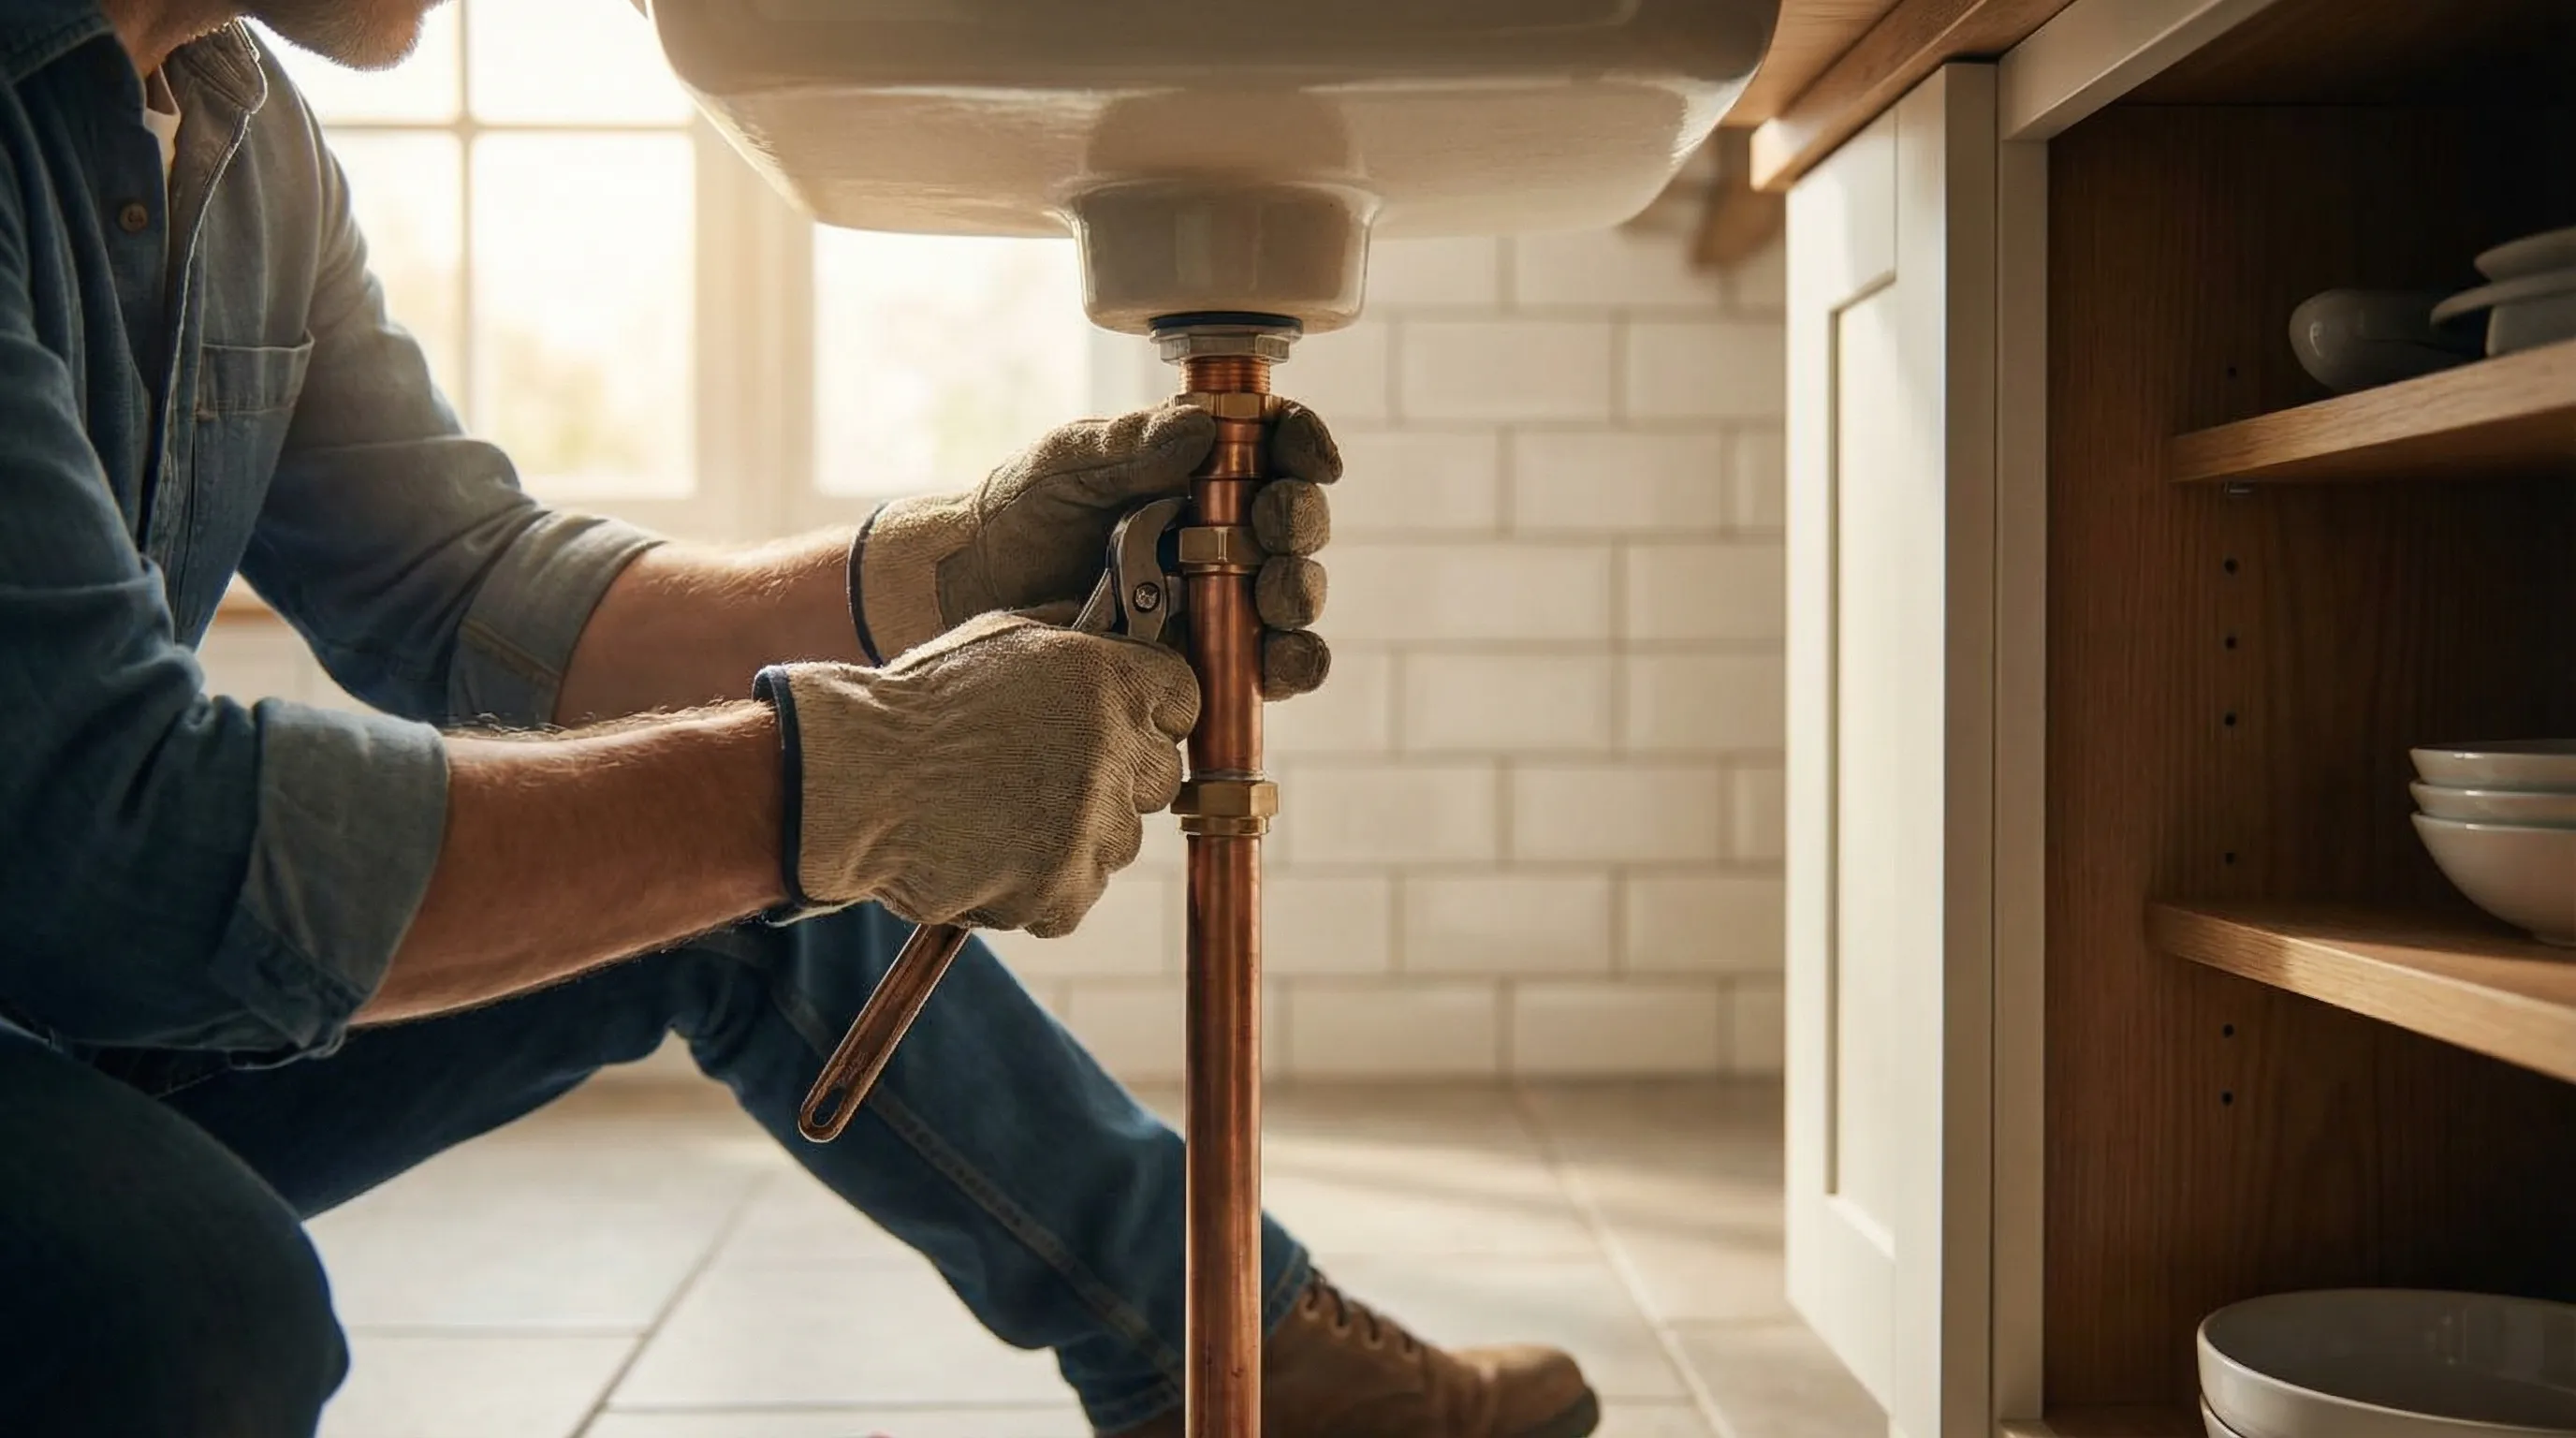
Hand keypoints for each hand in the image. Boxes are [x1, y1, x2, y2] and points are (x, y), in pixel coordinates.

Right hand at [753, 613, 1196, 934]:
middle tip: (1047, 776)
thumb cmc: (916, 705)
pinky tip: (990, 856)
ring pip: (1117, 842)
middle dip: (1117, 779)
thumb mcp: (1001, 637)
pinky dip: (1039, 888)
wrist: (851, 782)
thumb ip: (1075, 640)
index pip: (1184, 699)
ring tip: (1003, 816)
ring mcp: (1091, 825)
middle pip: (1161, 777)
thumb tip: (1122, 633)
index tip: (1126, 727)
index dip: (1156, 714)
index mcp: (1107, 678)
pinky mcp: (1062, 888)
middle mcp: (1113, 750)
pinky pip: (1075, 895)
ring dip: (1074, 837)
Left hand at [850, 400, 1339, 698]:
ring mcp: (1222, 599)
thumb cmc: (1018, 515)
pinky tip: (1280, 660)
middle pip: (1295, 522)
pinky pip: (1272, 668)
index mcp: (1199, 469)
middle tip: (1270, 525)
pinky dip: (1292, 664)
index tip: (1306, 456)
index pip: (1274, 446)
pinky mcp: (1211, 661)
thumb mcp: (1067, 463)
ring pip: (1293, 596)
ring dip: (1297, 593)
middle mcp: (1224, 532)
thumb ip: (1129, 445)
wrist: (971, 596)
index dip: (1303, 445)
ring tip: (1271, 596)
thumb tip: (1205, 426)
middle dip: (1296, 521)